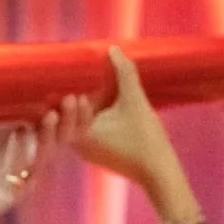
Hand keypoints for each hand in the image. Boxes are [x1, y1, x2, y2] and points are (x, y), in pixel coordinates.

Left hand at [0, 108, 69, 223]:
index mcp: (25, 135)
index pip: (59, 120)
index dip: (74, 109)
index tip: (80, 89)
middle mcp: (29, 154)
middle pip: (62, 136)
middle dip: (71, 119)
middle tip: (73, 99)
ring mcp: (23, 174)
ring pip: (46, 153)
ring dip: (51, 134)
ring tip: (52, 115)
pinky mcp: (11, 193)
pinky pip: (21, 175)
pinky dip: (21, 154)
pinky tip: (20, 136)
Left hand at [69, 49, 177, 188]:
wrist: (160, 174)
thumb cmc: (146, 140)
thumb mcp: (136, 101)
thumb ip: (124, 73)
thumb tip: (113, 48)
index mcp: (80, 134)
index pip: (64, 107)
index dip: (63, 85)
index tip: (64, 69)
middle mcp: (78, 145)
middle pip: (66, 114)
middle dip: (71, 93)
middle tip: (70, 73)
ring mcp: (87, 151)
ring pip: (77, 121)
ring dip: (83, 104)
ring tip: (88, 84)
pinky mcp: (97, 153)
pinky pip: (86, 129)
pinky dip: (91, 115)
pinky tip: (100, 100)